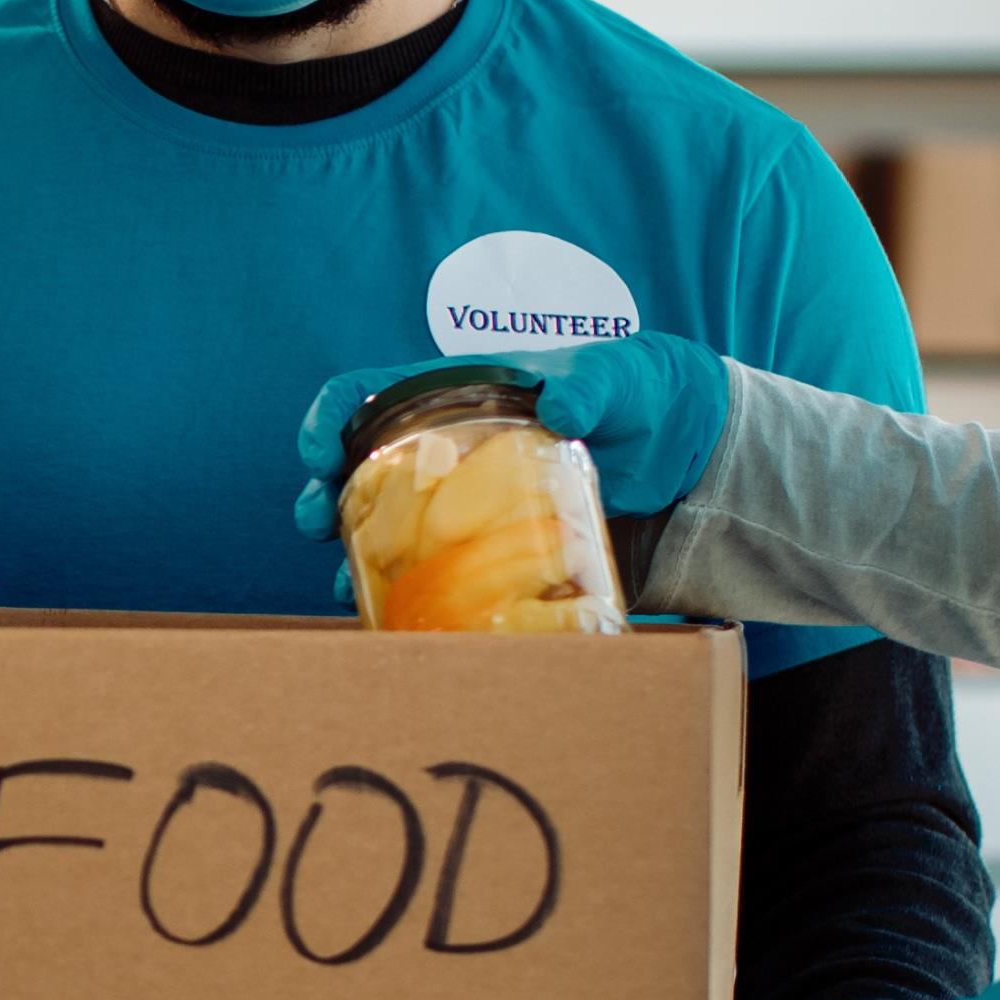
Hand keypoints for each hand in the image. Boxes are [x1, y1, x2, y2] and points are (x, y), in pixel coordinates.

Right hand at [291, 333, 737, 585]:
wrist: (684, 453)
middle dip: (323, 496)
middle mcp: (449, 453)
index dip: (332, 416)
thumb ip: (594, 385)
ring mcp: (468, 507)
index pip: (372, 394)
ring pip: (388, 530)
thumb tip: (562, 407)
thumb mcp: (621, 379)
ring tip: (344, 585)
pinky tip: (400, 620)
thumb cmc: (640, 397)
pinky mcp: (495, 553)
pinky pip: (439, 576)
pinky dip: (412, 598)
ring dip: (355, 557)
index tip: (321, 449)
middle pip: (359, 470)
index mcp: (460, 396)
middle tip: (316, 523)